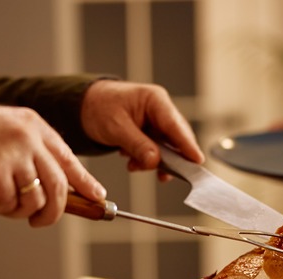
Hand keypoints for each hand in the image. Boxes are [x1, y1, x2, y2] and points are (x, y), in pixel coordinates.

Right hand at [0, 104, 105, 225]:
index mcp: (34, 126)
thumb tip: (60, 189)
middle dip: (53, 212)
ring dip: (17, 210)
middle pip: (58, 186)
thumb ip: (33, 155)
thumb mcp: (8, 136)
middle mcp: (28, 137)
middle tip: (41, 222)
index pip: (69, 159)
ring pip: (34, 200)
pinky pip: (8, 204)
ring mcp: (13, 153)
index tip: (98, 197)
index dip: (86, 182)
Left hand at [80, 80, 203, 179]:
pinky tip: (133, 162)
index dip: (187, 145)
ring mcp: (157, 121)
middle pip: (176, 138)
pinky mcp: (152, 132)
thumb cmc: (99, 107)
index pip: (176, 125)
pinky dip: (146, 159)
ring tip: (134, 165)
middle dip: (168, 158)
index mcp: (155, 99)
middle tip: (161, 174)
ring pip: (167, 147)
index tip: (197, 161)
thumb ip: (137, 145)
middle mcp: (160, 109)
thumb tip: (155, 161)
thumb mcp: (116, 127)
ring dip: (153, 160)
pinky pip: (157, 150)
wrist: (85, 106)